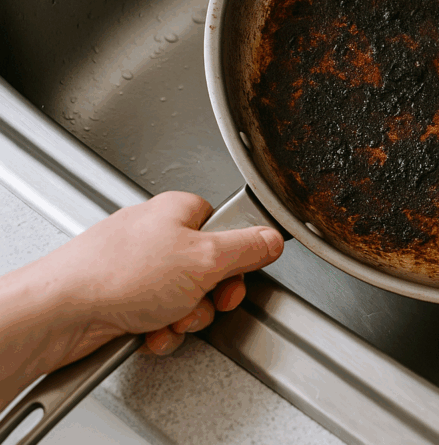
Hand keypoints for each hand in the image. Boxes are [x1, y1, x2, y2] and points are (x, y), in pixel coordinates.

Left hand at [38, 192, 283, 357]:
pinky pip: (158, 318)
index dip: (237, 260)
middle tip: (201, 302)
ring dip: (183, 319)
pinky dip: (158, 331)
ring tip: (166, 319)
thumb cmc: (119, 274)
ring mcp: (136, 268)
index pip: (227, 230)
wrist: (62, 310)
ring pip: (184, 300)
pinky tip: (147, 331)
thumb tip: (273, 238)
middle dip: (208, 299)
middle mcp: (156, 235)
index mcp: (179, 211)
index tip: (235, 277)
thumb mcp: (206, 258)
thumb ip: (248, 248)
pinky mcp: (121, 298)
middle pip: (208, 271)